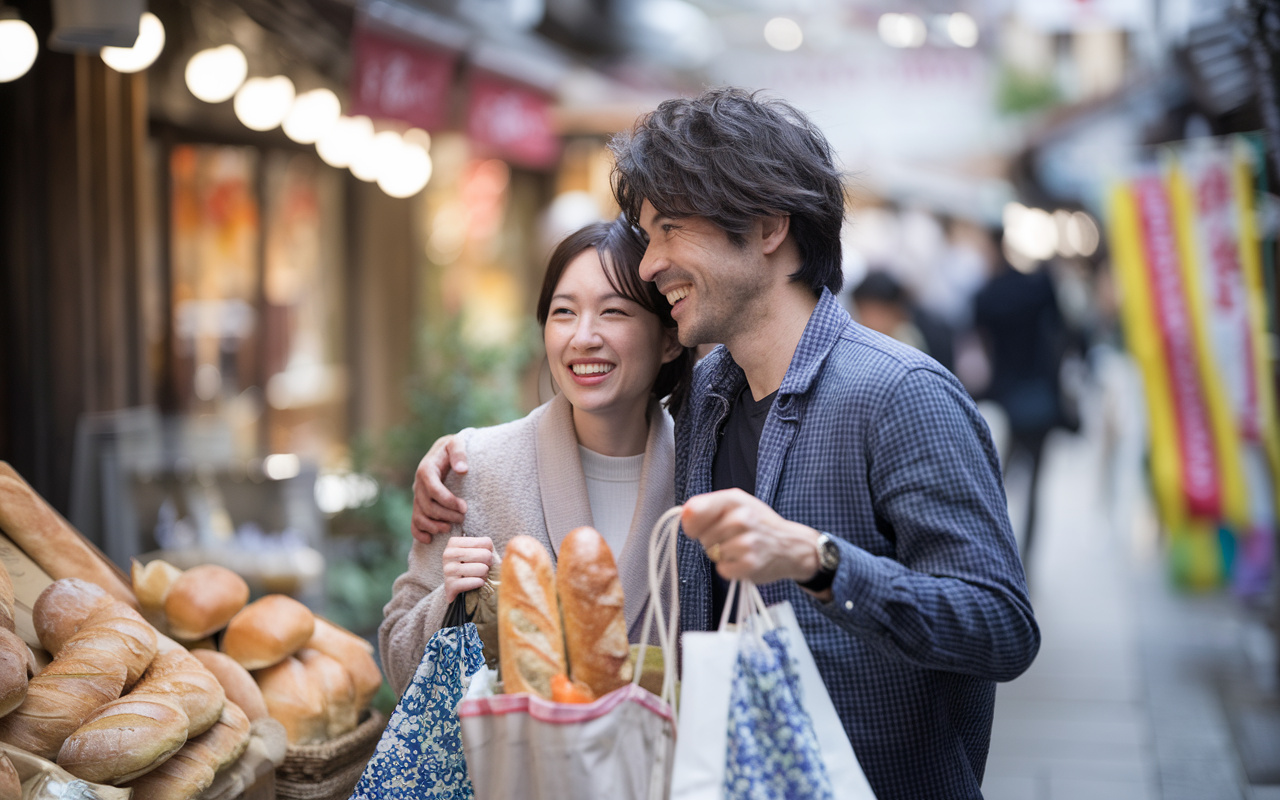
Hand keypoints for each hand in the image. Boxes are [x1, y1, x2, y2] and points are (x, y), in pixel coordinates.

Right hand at [411, 435, 469, 543]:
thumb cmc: (452, 448)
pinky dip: (418, 532)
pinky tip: (429, 540)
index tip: (464, 507)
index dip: (448, 501)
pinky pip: (414, 521)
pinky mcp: (419, 504)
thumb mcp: (457, 443)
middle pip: (428, 506)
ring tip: (449, 527)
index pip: (433, 490)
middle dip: (446, 515)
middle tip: (463, 517)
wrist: (442, 452)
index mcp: (426, 470)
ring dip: (433, 525)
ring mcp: (417, 495)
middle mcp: (418, 484)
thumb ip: (459, 453)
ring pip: (420, 516)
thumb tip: (463, 469)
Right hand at [443, 536, 494, 603]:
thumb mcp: (476, 553)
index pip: (486, 542)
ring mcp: (447, 570)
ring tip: (480, 576)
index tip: (483, 557)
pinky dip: (479, 583)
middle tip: (483, 568)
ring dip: (485, 575)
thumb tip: (510, 549)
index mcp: (454, 542)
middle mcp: (448, 554)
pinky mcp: (450, 585)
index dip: (490, 551)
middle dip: (489, 564)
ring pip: (481, 569)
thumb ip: (488, 548)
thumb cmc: (470, 566)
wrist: (455, 587)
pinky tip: (477, 583)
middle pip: (485, 554)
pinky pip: (474, 582)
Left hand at [681, 489, 822, 586]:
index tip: (697, 529)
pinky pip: (722, 570)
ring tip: (741, 548)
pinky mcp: (750, 564)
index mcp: (734, 499)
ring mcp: (747, 542)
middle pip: (702, 536)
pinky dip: (730, 569)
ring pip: (712, 553)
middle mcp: (742, 518)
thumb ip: (708, 507)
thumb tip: (684, 515)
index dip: (691, 524)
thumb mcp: (737, 504)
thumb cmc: (759, 524)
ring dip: (722, 555)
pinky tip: (744, 560)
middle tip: (731, 537)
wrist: (791, 545)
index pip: (694, 511)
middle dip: (712, 540)